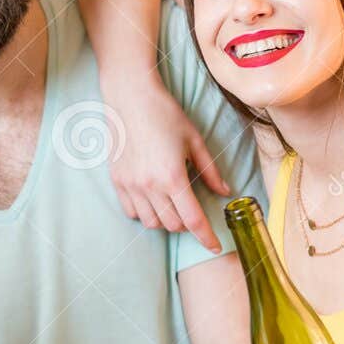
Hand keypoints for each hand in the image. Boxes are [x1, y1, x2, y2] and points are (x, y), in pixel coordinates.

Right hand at [105, 76, 229, 250]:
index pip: (193, 219)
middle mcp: (150, 186)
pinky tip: (152, 199)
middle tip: (192, 209)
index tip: (215, 247)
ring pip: (152, 222)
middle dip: (187, 224)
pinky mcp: (117, 181)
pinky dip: (145, 213)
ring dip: (166, 220)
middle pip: (172, 225)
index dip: (206, 237)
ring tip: (172, 204)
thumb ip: (210, 170)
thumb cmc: (165, 114)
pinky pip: (132, 212)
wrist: (130, 97)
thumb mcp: (194, 140)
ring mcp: (131, 185)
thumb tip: (225, 191)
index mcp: (173, 176)